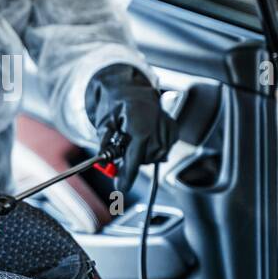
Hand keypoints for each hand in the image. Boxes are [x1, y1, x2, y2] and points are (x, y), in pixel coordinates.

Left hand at [85, 64, 174, 193]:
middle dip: (132, 160)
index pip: (135, 157)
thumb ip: (106, 146)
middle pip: (145, 159)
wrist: (131, 90)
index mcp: (139, 123)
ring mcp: (168, 127)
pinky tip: (144, 138)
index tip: (121, 188)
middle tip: (121, 151)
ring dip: (142, 155)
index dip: (127, 175)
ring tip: (132, 140)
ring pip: (155, 157)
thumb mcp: (104, 124)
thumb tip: (108, 166)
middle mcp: (157, 125)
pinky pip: (163, 151)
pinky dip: (152, 149)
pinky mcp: (174, 130)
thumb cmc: (116, 106)